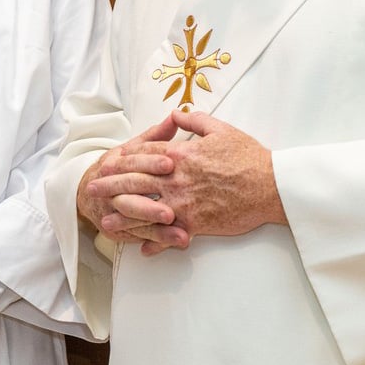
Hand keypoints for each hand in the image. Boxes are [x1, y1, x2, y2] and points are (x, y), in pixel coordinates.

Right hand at [77, 116, 187, 251]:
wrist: (87, 192)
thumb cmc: (118, 169)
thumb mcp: (132, 148)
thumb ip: (155, 137)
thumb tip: (176, 117)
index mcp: (115, 163)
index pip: (131, 161)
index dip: (150, 162)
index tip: (170, 163)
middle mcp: (111, 187)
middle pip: (129, 193)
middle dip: (150, 202)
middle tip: (172, 208)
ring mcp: (113, 209)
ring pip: (133, 218)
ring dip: (156, 227)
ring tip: (178, 231)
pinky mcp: (118, 229)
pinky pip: (137, 235)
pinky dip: (157, 240)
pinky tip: (175, 241)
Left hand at [91, 110, 285, 254]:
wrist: (272, 186)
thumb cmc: (249, 156)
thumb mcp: (220, 129)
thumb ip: (194, 121)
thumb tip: (175, 114)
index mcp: (180, 155)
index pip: (142, 156)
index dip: (121, 160)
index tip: (106, 164)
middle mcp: (177, 179)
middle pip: (136, 183)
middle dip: (111, 187)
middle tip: (93, 192)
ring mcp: (185, 203)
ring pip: (146, 211)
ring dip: (124, 219)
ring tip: (107, 225)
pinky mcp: (197, 224)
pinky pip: (171, 236)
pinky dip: (157, 244)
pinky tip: (144, 250)